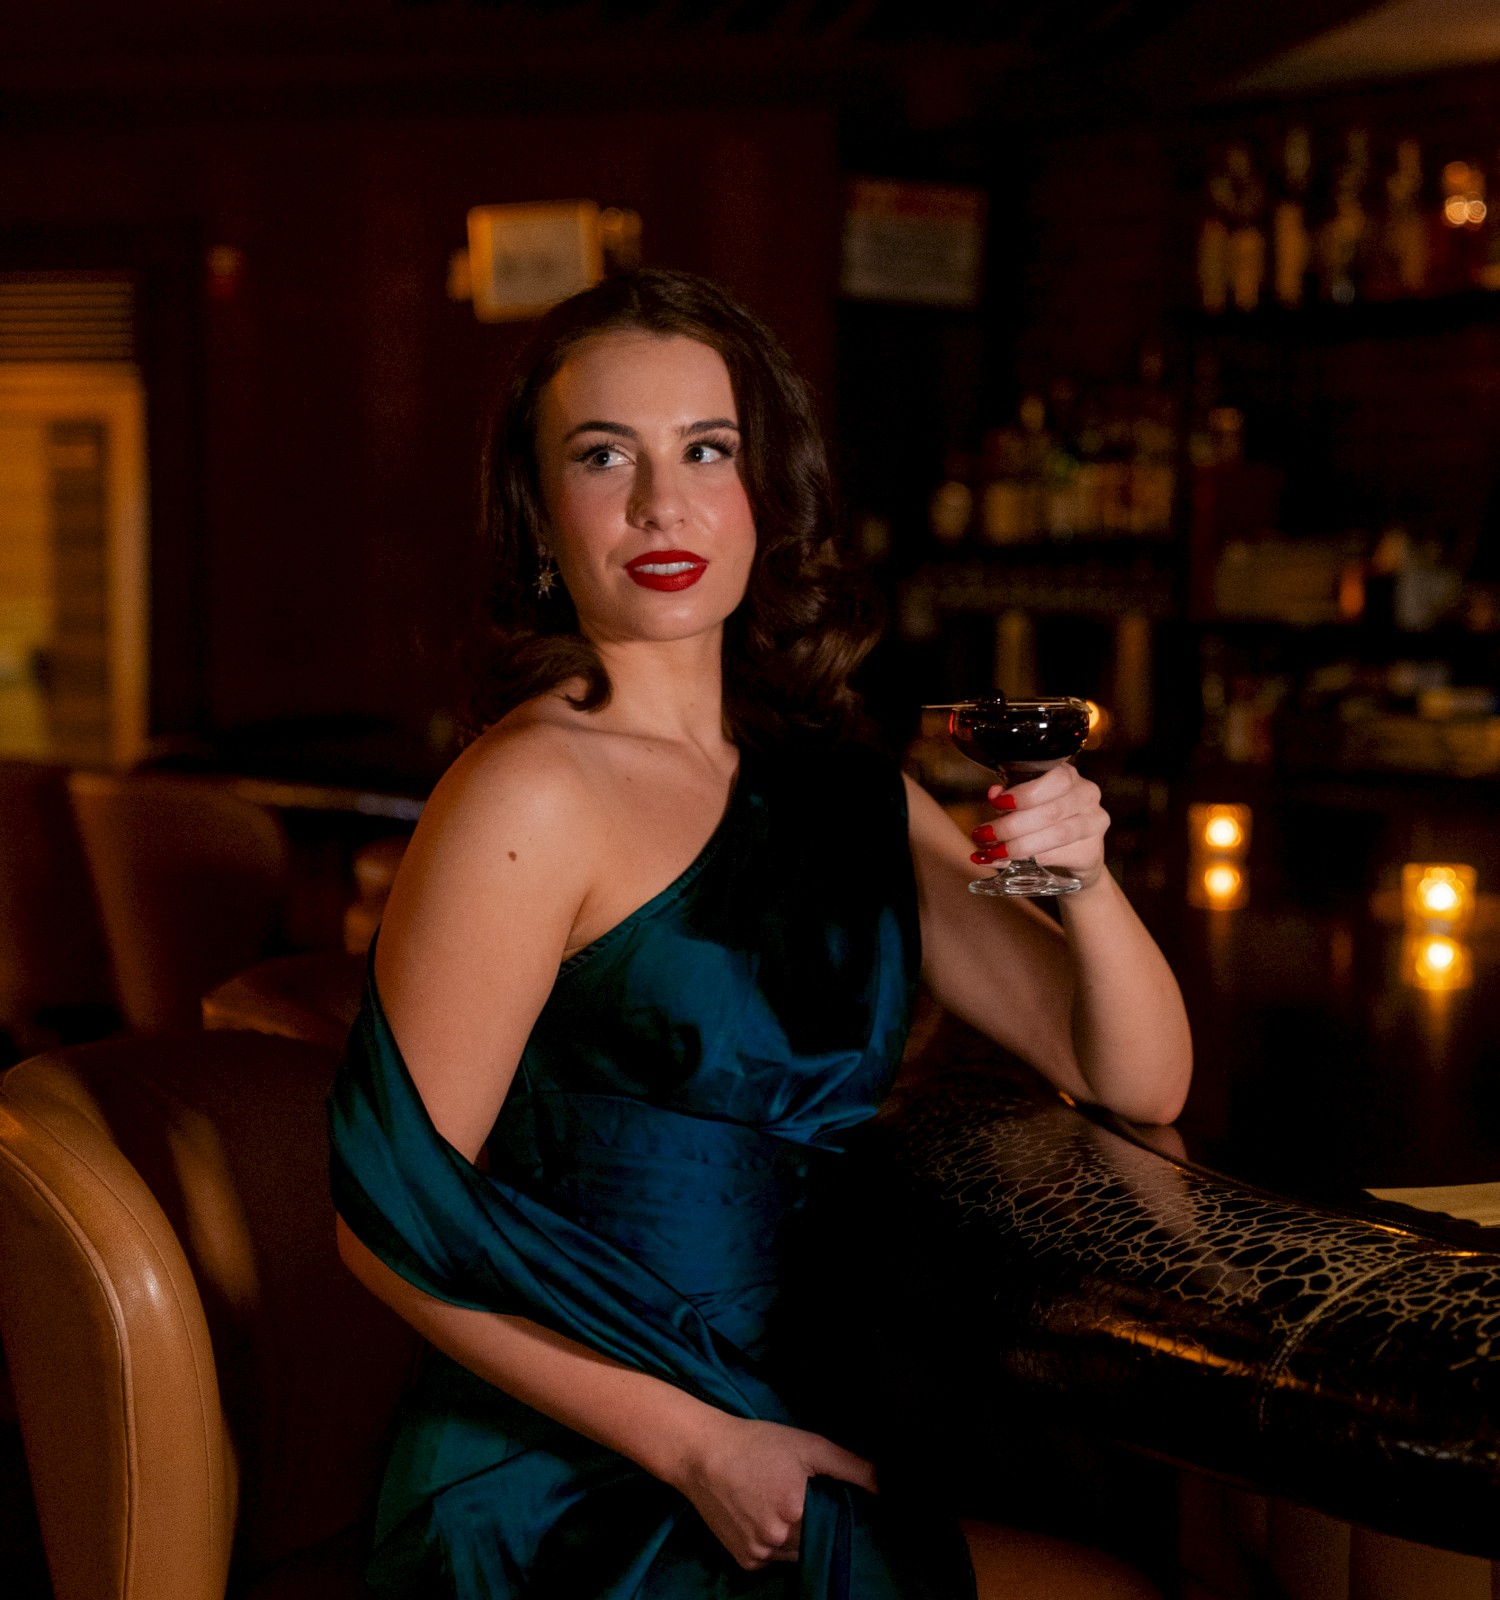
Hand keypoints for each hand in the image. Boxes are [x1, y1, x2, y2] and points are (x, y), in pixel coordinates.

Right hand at [672, 1414, 876, 1569]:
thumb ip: (850, 1466)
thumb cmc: (757, 1444)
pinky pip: (773, 1558)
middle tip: (800, 1495)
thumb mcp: (807, 1445)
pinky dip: (775, 1543)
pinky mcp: (745, 1560)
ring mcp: (760, 1552)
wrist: (702, 1454)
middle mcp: (779, 1538)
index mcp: (797, 1509)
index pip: (836, 1523)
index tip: (827, 1496)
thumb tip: (885, 1485)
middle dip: (814, 1522)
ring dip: (796, 1536)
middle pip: (816, 1539)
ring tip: (781, 1503)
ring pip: (796, 1553)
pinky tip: (764, 1515)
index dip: (834, 1510)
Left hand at [969, 765, 1109, 888]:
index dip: (1025, 793)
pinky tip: (1011, 863)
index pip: (1055, 779)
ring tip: (993, 852)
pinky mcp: (1093, 851)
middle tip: (984, 835)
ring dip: (1020, 846)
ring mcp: (1094, 823)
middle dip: (1012, 825)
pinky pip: (1060, 855)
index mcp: (1069, 776)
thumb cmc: (1045, 820)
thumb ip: (1010, 796)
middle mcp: (1087, 796)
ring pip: (1056, 835)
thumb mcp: (1026, 803)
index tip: (997, 804)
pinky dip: (1032, 860)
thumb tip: (994, 793)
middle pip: (1051, 811)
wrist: (1074, 854)